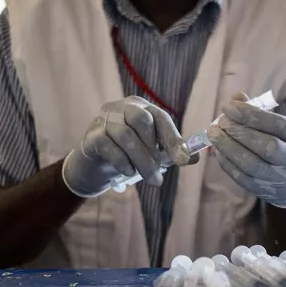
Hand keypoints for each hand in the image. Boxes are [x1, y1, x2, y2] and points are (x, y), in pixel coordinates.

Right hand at [62, 97, 192, 196]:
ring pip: (125, 135)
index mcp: (140, 107)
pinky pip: (108, 146)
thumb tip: (194, 157)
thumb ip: (171, 152)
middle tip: (159, 174)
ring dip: (141, 161)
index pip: (160, 117)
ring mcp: (104, 119)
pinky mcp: (91, 135)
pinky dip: (122, 162)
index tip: (184, 160)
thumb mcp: (152, 153)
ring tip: (150, 179)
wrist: (93, 167)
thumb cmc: (127, 155)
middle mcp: (121, 108)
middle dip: (153, 151)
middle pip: (141, 121)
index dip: (173, 139)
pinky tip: (129, 173)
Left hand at [208, 92, 285, 207]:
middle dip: (239, 132)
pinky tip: (218, 151)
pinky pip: (243, 179)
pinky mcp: (267, 194)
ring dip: (228, 147)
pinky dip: (227, 163)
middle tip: (220, 122)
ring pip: (252, 166)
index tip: (229, 106)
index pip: (280, 125)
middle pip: (268, 147)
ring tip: (214, 134)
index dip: (252, 115)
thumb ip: (265, 113)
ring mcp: (285, 182)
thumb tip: (236, 99)